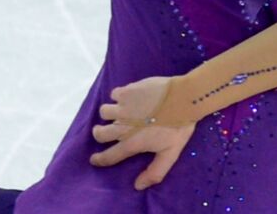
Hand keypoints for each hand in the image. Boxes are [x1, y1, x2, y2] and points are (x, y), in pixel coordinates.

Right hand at [90, 76, 193, 190]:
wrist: (183, 98)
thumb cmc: (178, 127)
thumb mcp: (170, 154)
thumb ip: (155, 172)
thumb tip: (138, 186)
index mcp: (132, 143)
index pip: (109, 155)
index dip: (99, 160)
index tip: (94, 160)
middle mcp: (123, 126)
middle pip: (99, 133)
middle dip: (100, 134)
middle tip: (106, 133)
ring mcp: (123, 107)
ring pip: (104, 112)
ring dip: (109, 114)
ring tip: (118, 114)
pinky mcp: (127, 90)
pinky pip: (114, 94)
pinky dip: (118, 97)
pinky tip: (127, 98)